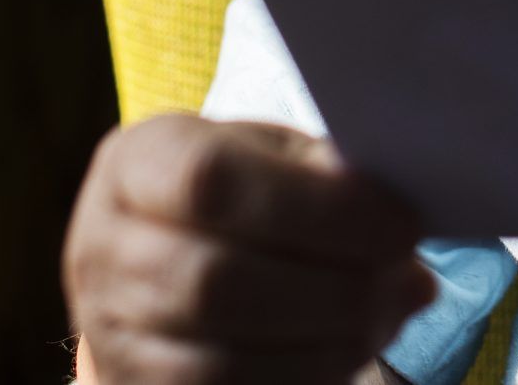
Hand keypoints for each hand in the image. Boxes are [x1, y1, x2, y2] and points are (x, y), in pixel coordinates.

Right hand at [63, 113, 437, 383]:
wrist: (173, 251)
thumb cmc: (246, 189)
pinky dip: (305, 379)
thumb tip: (382, 208)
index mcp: (137, 162)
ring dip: (329, 345)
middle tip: (414, 280)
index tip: (404, 225)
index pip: (210, 182)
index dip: (317, 209)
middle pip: (217, 283)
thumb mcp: (275, 155)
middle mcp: (102, 248)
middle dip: (337, 289)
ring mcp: (109, 332)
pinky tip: (354, 348)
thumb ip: (321, 171)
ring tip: (395, 313)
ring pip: (221, 361)